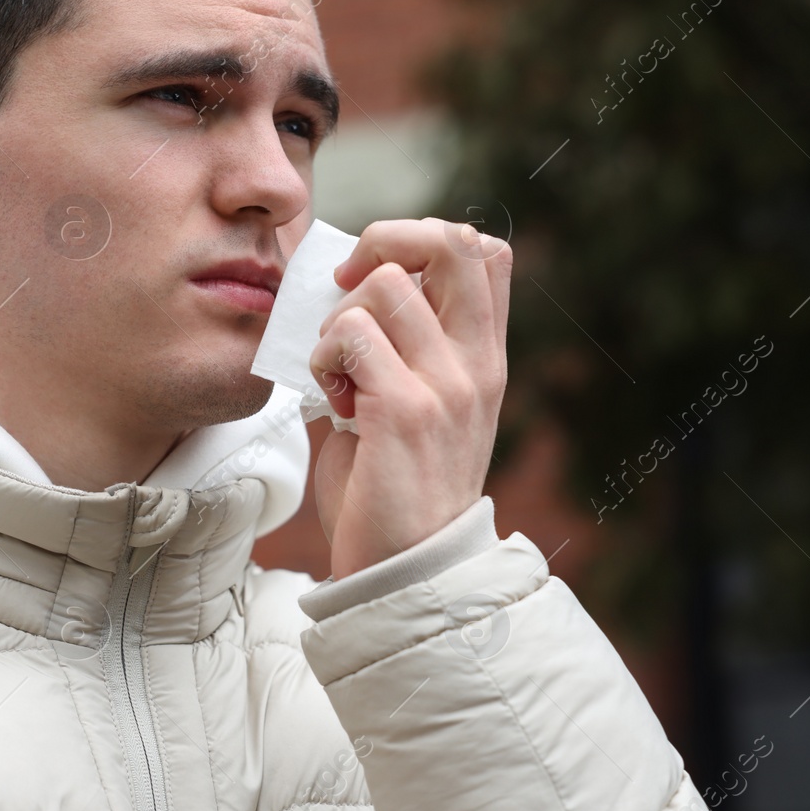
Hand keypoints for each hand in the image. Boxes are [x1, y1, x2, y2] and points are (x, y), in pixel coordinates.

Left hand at [308, 217, 510, 578]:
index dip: (427, 241)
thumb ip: (400, 351)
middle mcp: (476, 365)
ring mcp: (447, 386)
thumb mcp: (417, 408)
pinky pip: (351, 334)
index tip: (382, 275)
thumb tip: (346, 296)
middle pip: (452, 242)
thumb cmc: (395, 490)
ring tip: (334, 365)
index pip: (486, 252)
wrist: (404, 571)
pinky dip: (323, 352)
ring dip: (340, 314)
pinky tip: (327, 393)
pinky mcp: (405, 411)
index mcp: (484, 360)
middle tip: (347, 285)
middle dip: (386, 239)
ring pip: (386, 283)